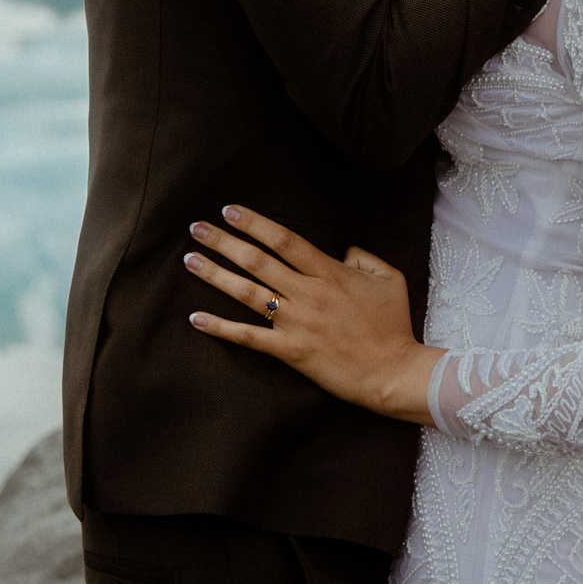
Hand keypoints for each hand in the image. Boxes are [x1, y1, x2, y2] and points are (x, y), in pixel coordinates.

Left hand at [183, 206, 441, 426]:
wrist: (392, 372)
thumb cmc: (393, 324)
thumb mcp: (389, 278)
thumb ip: (363, 256)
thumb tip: (341, 250)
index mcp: (330, 272)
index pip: (284, 240)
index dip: (255, 223)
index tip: (230, 211)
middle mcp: (307, 293)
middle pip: (257, 260)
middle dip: (223, 241)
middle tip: (196, 227)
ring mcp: (296, 323)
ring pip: (247, 293)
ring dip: (215, 274)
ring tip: (190, 260)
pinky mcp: (291, 351)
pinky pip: (248, 337)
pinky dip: (220, 327)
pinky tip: (196, 317)